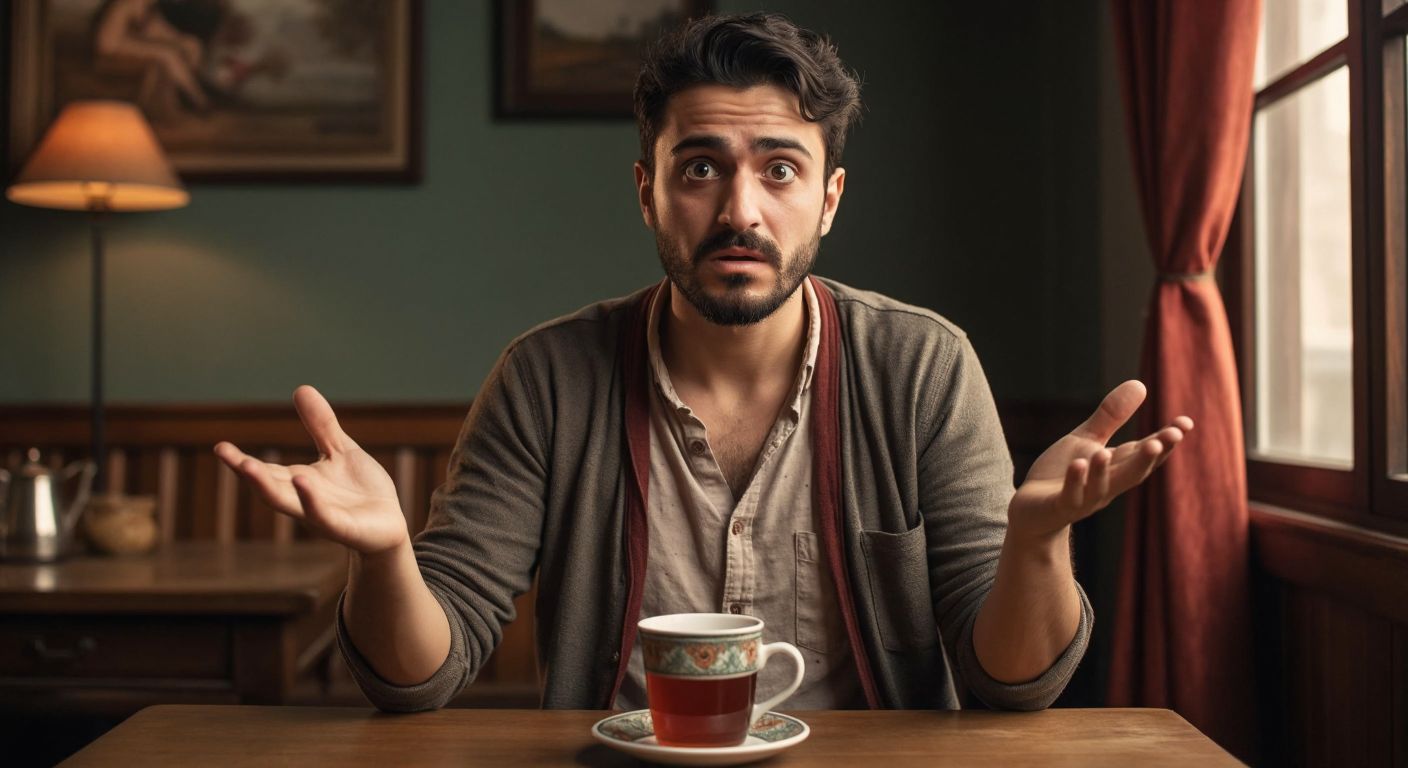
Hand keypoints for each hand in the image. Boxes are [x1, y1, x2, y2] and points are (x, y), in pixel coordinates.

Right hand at [214, 386, 408, 553]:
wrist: (389, 525)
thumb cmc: (362, 491)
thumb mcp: (340, 451)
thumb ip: (321, 425)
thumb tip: (301, 388)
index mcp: (300, 482)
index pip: (266, 471)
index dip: (242, 461)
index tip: (220, 447)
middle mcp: (304, 500)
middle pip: (270, 487)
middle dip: (248, 472)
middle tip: (225, 454)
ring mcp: (322, 516)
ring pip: (289, 503)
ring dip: (267, 487)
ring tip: (248, 466)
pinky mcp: (344, 528)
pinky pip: (324, 516)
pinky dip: (311, 501)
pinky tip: (301, 481)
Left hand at [1007, 380, 1191, 541]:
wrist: (1032, 508)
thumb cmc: (1063, 471)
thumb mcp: (1087, 439)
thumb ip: (1112, 416)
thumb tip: (1141, 384)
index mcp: (1116, 467)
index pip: (1144, 452)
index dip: (1165, 440)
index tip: (1186, 423)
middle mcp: (1106, 485)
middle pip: (1132, 472)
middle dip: (1150, 456)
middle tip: (1169, 437)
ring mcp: (1084, 498)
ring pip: (1101, 486)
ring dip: (1105, 470)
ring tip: (1106, 452)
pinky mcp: (1060, 506)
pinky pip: (1070, 496)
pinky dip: (1076, 481)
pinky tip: (1079, 464)